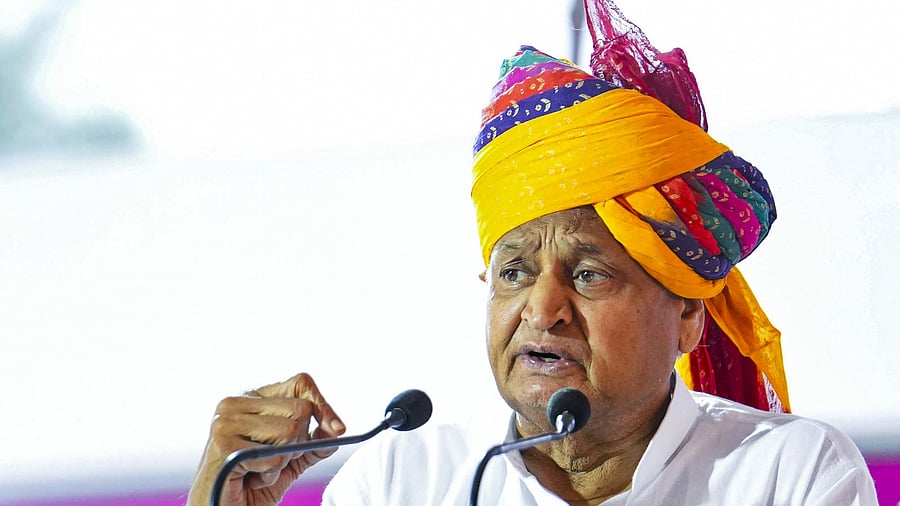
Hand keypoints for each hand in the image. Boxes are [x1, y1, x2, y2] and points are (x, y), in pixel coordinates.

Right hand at [186, 373, 345, 505]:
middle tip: (272, 460)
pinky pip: (276, 457)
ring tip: (258, 470)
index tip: (338, 428)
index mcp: (251, 399)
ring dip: (282, 461)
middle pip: (300, 409)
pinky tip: (249, 479)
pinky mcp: (224, 444)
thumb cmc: (251, 485)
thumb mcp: (291, 459)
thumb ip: (314, 441)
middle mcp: (235, 403)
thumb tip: (336, 428)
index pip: (300, 383)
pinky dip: (270, 475)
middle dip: (297, 443)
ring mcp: (225, 421)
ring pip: (291, 431)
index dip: (323, 405)